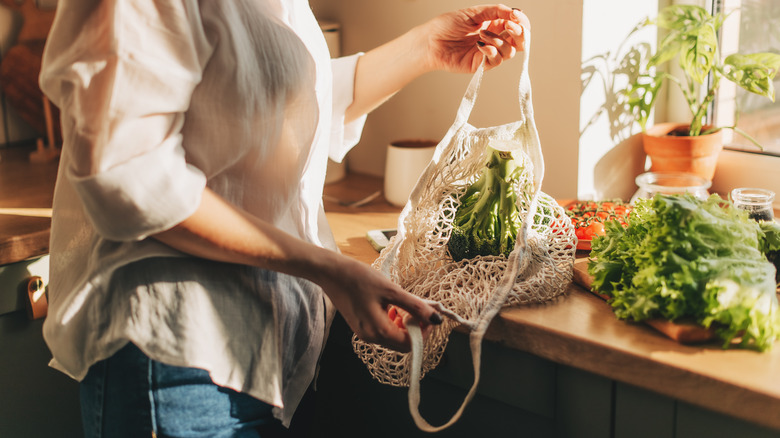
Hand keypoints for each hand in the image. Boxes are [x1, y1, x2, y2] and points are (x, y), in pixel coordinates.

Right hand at [316, 255, 441, 352]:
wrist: (331, 272)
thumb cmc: (359, 278)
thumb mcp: (391, 290)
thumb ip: (415, 306)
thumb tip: (437, 318)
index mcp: (379, 331)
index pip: (411, 344)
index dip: (424, 331)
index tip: (430, 314)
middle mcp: (371, 338)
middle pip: (402, 343)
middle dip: (415, 328)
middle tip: (419, 308)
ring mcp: (364, 334)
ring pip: (393, 337)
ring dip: (404, 324)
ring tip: (403, 304)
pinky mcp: (361, 327)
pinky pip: (383, 331)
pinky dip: (393, 321)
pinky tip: (391, 305)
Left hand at [420, 4, 528, 71]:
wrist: (430, 41)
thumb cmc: (447, 25)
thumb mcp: (474, 12)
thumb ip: (495, 12)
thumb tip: (514, 12)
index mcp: (494, 25)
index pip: (518, 25)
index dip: (521, 21)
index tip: (515, 15)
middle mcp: (494, 39)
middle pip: (519, 41)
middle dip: (519, 33)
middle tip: (510, 25)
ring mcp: (488, 53)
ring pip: (510, 51)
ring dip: (500, 41)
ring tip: (481, 34)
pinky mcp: (480, 65)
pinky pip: (496, 61)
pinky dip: (492, 52)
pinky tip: (480, 45)